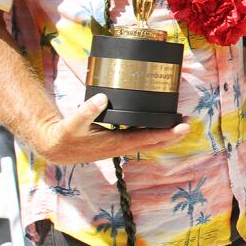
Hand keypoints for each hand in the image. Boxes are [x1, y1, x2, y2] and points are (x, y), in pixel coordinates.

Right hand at [33, 93, 187, 163]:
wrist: (56, 148)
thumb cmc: (65, 135)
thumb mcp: (72, 122)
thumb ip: (86, 110)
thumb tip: (102, 98)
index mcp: (115, 143)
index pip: (147, 138)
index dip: (166, 133)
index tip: (181, 127)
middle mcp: (121, 147)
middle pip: (154, 142)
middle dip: (173, 134)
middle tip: (189, 123)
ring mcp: (120, 146)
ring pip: (149, 142)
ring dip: (166, 135)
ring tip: (181, 125)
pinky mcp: (117, 143)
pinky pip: (141, 139)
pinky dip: (154, 134)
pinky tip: (160, 127)